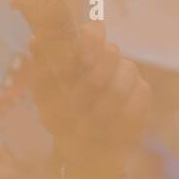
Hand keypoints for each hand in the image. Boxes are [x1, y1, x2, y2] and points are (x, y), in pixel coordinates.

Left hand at [27, 22, 149, 152]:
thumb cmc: (60, 114)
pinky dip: (121, 114)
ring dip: (105, 102)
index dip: (91, 39)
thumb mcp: (45, 94)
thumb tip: (35, 40)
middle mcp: (107, 57)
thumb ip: (43, 67)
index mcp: (82, 52)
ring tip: (90, 121)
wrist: (81, 147)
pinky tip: (109, 126)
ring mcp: (127, 72)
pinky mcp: (142, 91)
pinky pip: (138, 95)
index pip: (93, 31)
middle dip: (93, 79)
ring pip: (126, 73)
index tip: (82, 56)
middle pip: (111, 51)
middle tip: (77, 103)